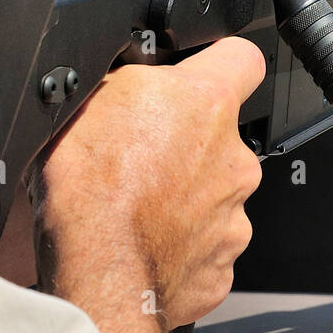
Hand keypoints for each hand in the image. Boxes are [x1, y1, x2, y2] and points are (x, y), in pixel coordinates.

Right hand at [31, 37, 264, 332]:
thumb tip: (138, 79)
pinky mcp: (223, 265)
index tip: (206, 73)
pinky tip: (145, 243)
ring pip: (214, 195)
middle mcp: (234, 158)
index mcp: (208, 104)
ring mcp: (234, 215)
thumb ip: (134, 82)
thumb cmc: (88, 190)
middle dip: (188, 144)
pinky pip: (206, 246)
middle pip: (221, 137)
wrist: (95, 273)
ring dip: (185, 198)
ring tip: (137, 208)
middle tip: (141, 160)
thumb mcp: (92, 98)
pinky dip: (181, 246)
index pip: (244, 58)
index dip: (221, 62)